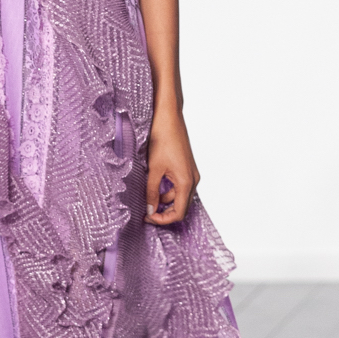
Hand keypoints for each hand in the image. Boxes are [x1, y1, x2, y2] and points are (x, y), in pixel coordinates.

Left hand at [145, 104, 199, 225]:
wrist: (168, 118)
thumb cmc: (162, 140)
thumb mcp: (153, 169)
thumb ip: (152, 192)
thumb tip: (150, 211)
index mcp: (186, 182)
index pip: (179, 213)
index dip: (163, 220)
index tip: (148, 218)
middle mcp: (193, 180)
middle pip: (181, 207)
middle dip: (164, 212)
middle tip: (145, 212)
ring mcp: (191, 173)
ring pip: (179, 196)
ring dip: (164, 201)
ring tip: (146, 198)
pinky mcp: (186, 168)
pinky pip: (179, 186)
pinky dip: (167, 190)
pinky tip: (153, 186)